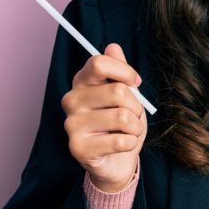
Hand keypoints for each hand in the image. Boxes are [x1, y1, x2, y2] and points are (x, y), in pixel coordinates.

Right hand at [62, 43, 146, 191]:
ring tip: (129, 131)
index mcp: (81, 82)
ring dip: (136, 127)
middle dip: (137, 106)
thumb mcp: (125, 94)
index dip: (125, 72)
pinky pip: (120, 140)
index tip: (136, 82)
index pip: (99, 63)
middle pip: (117, 91)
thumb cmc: (121, 125)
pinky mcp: (78, 148)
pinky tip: (122, 145)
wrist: (117, 161)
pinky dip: (131, 143)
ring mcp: (72, 124)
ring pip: (122, 117)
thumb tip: (113, 47)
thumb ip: (119, 70)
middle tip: (134, 116)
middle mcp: (72, 100)